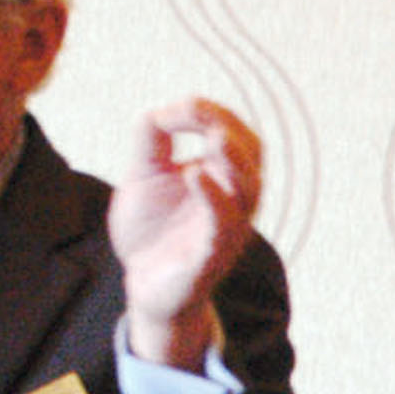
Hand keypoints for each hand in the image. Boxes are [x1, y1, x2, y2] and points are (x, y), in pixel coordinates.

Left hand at [104, 97, 264, 370]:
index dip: (209, 111)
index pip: (234, 131)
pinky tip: (193, 175)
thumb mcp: (145, 174)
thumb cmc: (151, 229)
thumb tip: (162, 109)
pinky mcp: (212, 256)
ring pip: (249, 188)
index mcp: (223, 175)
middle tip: (194, 110)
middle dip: (227, 124)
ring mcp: (228, 228)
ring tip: (213, 137)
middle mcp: (235, 199)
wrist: (142, 284)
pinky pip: (224, 225)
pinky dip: (214, 198)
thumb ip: (152, 139)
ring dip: (233, 158)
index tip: (171, 110)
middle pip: (252, 152)